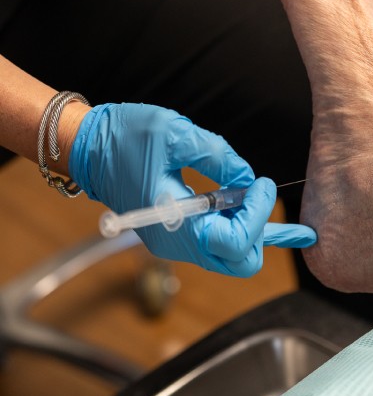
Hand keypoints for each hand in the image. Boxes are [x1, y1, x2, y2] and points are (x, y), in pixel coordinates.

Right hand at [69, 103, 315, 276]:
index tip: (261, 183)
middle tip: (256, 194)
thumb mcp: (176, 133)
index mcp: (177, 223)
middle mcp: (177, 244)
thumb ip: (218, 156)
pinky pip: (215, 243)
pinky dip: (234, 225)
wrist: (89, 148)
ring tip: (246, 191)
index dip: (258, 214)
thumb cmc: (126, 137)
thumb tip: (247, 178)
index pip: (235, 242)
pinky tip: (237, 199)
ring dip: (247, 227)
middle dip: (258, 231)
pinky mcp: (175, 236)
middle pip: (239, 262)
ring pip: (230, 256)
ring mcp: (175, 244)